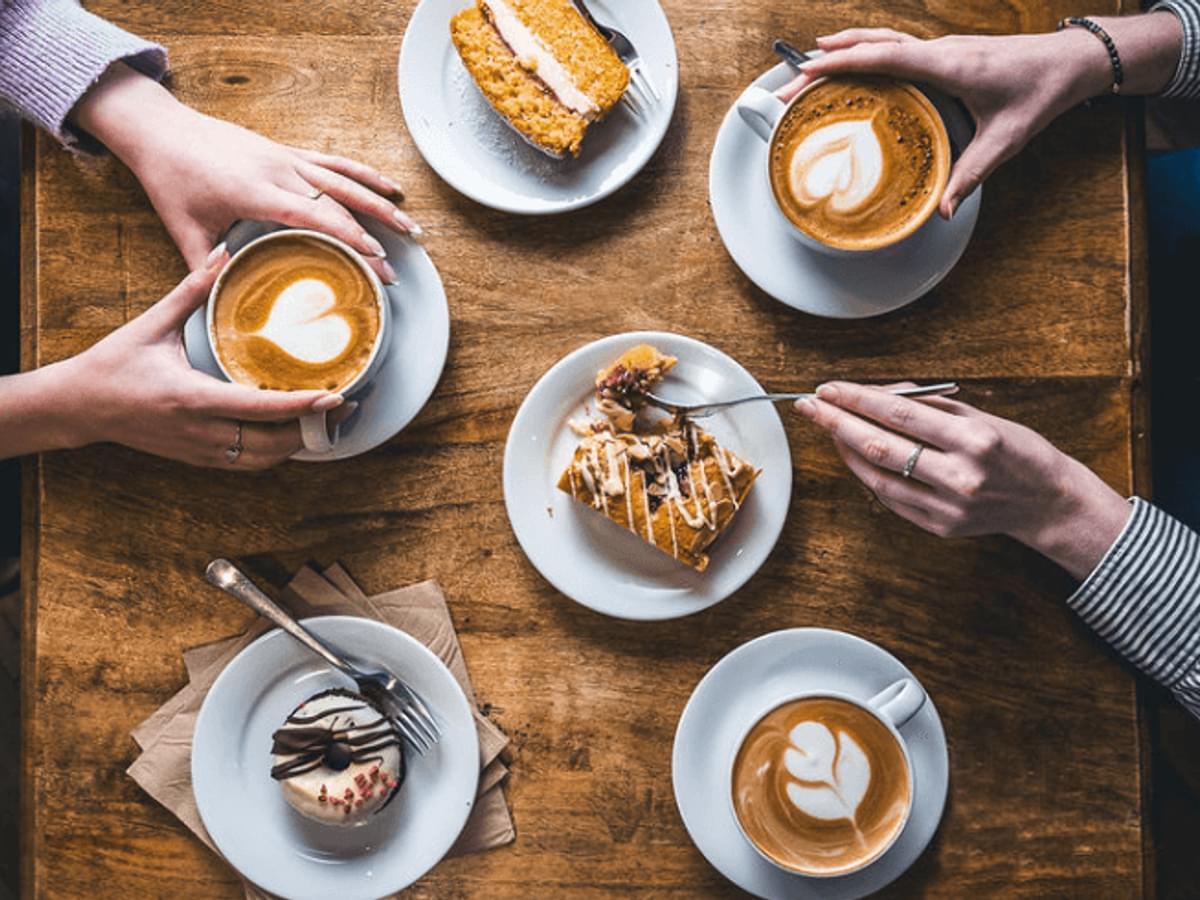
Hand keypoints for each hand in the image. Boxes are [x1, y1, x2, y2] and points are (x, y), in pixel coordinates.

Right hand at [48, 249, 345, 468]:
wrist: (78, 407)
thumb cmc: (114, 364)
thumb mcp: (152, 324)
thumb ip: (191, 289)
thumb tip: (223, 252)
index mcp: (192, 397)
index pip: (259, 408)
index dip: (301, 406)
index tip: (334, 396)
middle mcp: (200, 431)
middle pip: (272, 444)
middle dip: (313, 430)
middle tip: (346, 406)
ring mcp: (200, 451)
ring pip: (263, 460)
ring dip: (298, 444)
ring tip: (328, 420)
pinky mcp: (197, 458)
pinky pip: (247, 463)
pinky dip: (275, 451)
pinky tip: (294, 432)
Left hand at [72, 63, 418, 280]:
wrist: (160, 130)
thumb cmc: (170, 180)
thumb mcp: (183, 229)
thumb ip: (205, 268)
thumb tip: (223, 303)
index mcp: (255, 191)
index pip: (314, 216)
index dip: (348, 238)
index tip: (374, 260)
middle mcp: (278, 171)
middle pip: (338, 206)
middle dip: (371, 240)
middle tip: (391, 274)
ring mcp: (285, 158)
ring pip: (345, 181)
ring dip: (381, 205)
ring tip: (410, 229)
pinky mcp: (287, 151)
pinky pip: (335, 163)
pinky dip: (365, 175)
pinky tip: (391, 188)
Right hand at [778, 14, 1182, 216]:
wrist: (1070, 61)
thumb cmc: (1040, 94)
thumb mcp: (1006, 141)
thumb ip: (971, 175)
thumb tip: (941, 211)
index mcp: (949, 66)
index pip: (886, 57)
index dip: (844, 62)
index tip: (809, 70)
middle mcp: (940, 50)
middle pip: (873, 45)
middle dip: (828, 58)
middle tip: (792, 79)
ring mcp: (941, 47)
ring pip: (883, 38)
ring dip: (845, 46)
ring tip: (810, 59)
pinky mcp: (945, 51)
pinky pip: (896, 45)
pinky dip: (867, 49)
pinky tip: (856, 59)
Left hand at [794, 382, 1131, 579]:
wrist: (1048, 502)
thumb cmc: (1016, 451)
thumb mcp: (980, 418)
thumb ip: (928, 407)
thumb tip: (875, 396)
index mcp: (974, 440)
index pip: (899, 415)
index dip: (857, 399)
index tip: (829, 388)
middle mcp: (959, 476)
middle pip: (879, 445)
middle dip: (836, 422)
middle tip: (809, 405)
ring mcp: (946, 506)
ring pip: (876, 475)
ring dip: (844, 449)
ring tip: (827, 426)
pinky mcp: (939, 527)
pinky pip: (889, 497)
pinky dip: (867, 473)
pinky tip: (853, 454)